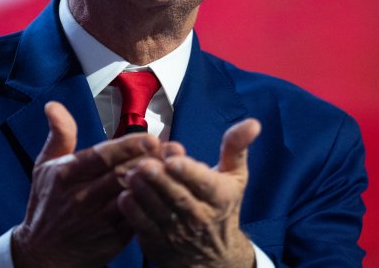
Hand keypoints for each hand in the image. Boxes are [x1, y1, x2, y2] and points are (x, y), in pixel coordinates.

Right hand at [11, 101, 160, 267]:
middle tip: (174, 149)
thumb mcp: (44, 167)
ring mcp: (99, 219)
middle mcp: (82, 197)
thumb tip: (54, 106)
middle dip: (150, 161)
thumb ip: (59, 135)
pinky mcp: (114, 237)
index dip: (128, 147)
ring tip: (176, 167)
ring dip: (156, 181)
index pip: (101, 157)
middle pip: (122, 174)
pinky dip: (154, 204)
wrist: (45, 255)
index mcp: (67, 175)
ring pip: (133, 195)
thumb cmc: (46, 206)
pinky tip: (169, 192)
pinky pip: (138, 218)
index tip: (151, 138)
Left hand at [117, 118, 261, 267]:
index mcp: (220, 197)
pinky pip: (143, 227)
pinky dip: (133, 212)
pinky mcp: (158, 242)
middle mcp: (200, 216)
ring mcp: (178, 232)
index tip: (173, 158)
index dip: (188, 171)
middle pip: (178, 197)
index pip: (205, 184)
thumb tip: (253, 123)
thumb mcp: (235, 177)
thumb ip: (236, 147)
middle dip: (160, 179)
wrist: (214, 256)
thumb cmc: (222, 206)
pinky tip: (125, 195)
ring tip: (131, 174)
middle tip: (145, 164)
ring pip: (158, 211)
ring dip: (144, 192)